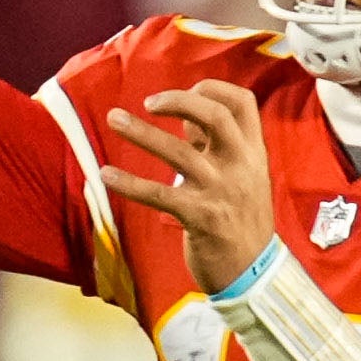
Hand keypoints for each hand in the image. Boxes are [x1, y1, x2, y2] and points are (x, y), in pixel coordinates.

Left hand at [100, 84, 278, 292]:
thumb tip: (186, 115)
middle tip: (148, 102)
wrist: (254, 272)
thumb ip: (216, 146)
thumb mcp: (243, 177)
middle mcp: (240, 167)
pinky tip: (105, 174)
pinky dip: (129, 183)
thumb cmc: (241, 221)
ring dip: (141, 132)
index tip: (188, 90)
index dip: (213, 88)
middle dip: (178, 100)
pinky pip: (158, 195)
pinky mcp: (200, 218)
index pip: (243, 103)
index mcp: (254, 153)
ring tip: (113, 118)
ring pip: (178, 152)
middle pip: (215, 116)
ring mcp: (220, 192)